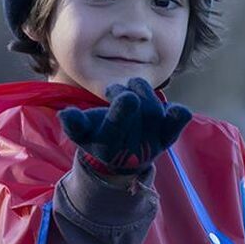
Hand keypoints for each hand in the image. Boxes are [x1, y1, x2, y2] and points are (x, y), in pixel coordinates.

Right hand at [58, 77, 191, 174]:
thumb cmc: (97, 137)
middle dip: (128, 95)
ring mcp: (152, 143)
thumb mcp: (82, 134)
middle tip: (118, 88)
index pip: (115, 128)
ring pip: (153, 113)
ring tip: (132, 84)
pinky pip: (175, 127)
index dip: (122, 112)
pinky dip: (178, 117)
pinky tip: (178, 109)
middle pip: (136, 117)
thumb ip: (75, 124)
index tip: (127, 96)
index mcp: (107, 146)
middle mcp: (132, 148)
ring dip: (144, 92)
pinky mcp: (166, 138)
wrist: (119, 159)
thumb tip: (66, 115)